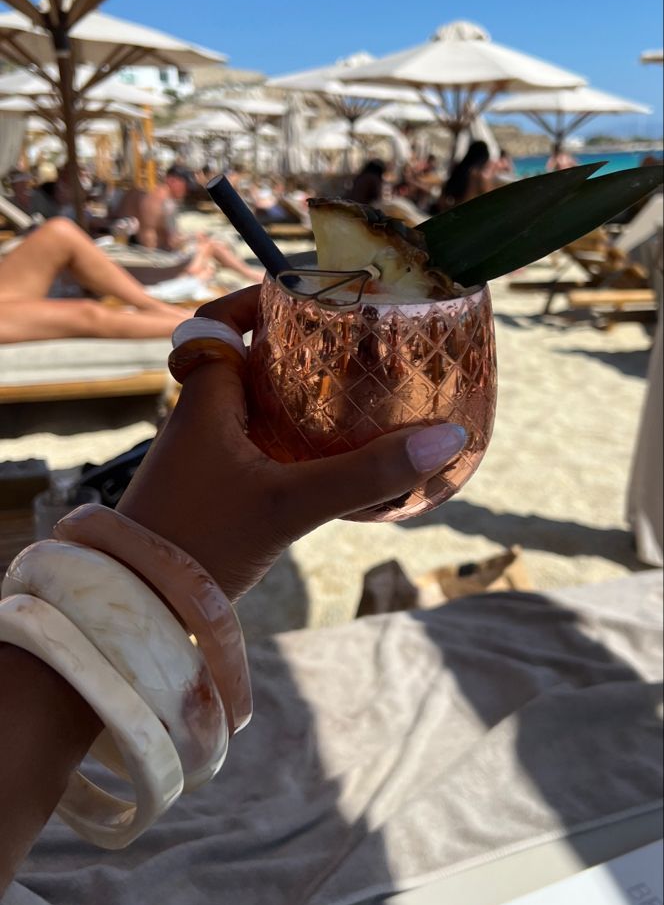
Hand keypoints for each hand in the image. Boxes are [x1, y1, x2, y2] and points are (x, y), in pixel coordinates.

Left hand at [119, 287, 465, 600]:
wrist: (140, 607)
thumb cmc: (198, 545)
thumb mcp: (290, 506)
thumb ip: (365, 475)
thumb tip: (445, 438)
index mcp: (203, 400)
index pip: (217, 322)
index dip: (256, 299)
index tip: (307, 296)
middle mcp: (198, 418)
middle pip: (244, 359)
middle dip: (293, 348)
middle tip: (350, 345)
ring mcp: (203, 456)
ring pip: (252, 405)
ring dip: (294, 396)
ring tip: (353, 395)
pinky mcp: (212, 490)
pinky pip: (255, 444)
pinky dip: (290, 439)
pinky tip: (330, 459)